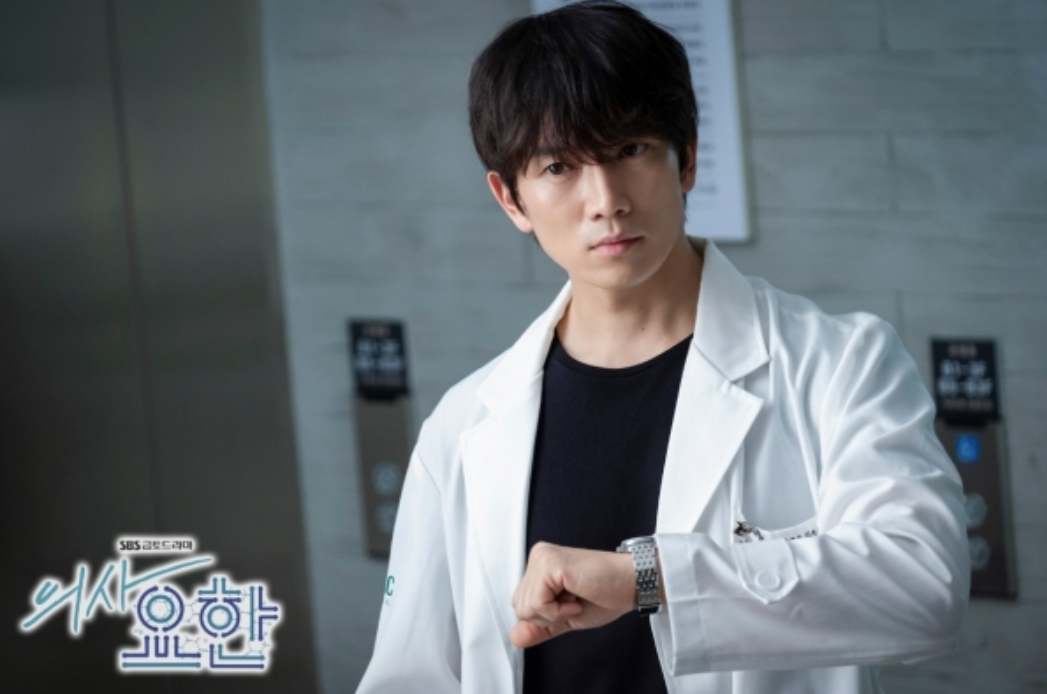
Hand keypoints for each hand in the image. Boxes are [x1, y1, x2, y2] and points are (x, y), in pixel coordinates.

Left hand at [510, 542, 635, 648]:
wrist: (631, 584)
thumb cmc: (606, 594)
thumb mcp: (566, 617)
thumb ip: (540, 626)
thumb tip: (515, 637)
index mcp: (539, 566)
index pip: (521, 605)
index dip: (547, 616)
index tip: (571, 604)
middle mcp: (538, 557)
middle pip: (520, 607)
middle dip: (549, 616)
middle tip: (575, 601)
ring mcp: (542, 558)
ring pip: (526, 607)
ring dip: (555, 613)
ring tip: (576, 597)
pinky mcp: (550, 564)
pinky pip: (537, 604)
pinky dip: (558, 611)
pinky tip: (577, 597)